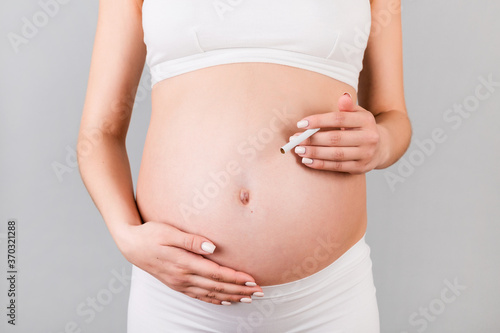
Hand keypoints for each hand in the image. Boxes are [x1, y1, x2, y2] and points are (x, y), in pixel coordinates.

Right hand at [116, 221, 262, 304]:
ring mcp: (180, 283)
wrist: (131, 245)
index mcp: (184, 263)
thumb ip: (191, 240)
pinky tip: (225, 301)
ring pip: (211, 294)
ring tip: (249, 298)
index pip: (216, 274)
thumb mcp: (169, 231)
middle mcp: (183, 277)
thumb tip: (212, 247)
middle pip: (217, 286)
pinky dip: (214, 300)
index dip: (236, 278)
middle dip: (240, 290)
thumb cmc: (150, 234)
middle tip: (260, 292)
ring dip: (231, 296)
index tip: (253, 280)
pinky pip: (199, 296)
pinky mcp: (177, 284)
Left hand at [291, 93, 382, 173]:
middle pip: (335, 138)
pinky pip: (337, 167)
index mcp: (366, 120)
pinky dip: (320, 164)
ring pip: (335, 154)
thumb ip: (348, 107)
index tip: (301, 124)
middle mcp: (368, 138)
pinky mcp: (360, 168)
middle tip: (295, 139)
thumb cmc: (362, 128)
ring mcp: (365, 154)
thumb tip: (343, 96)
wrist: (382, 147)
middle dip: (312, 139)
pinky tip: (307, 161)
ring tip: (298, 150)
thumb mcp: (358, 114)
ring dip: (314, 152)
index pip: (339, 119)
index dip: (318, 121)